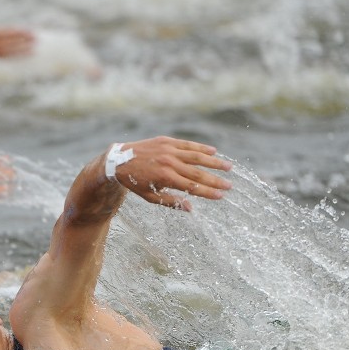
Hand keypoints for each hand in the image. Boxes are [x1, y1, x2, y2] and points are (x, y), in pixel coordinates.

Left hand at [115, 136, 231, 211]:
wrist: (119, 160)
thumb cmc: (135, 182)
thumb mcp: (150, 196)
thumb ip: (171, 202)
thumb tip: (191, 208)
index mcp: (165, 178)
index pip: (192, 187)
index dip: (208, 192)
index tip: (221, 196)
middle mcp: (169, 162)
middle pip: (198, 172)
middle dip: (215, 180)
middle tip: (230, 185)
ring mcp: (168, 150)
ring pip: (196, 156)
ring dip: (214, 161)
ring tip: (228, 167)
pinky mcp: (166, 141)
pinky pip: (187, 144)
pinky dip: (200, 147)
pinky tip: (213, 151)